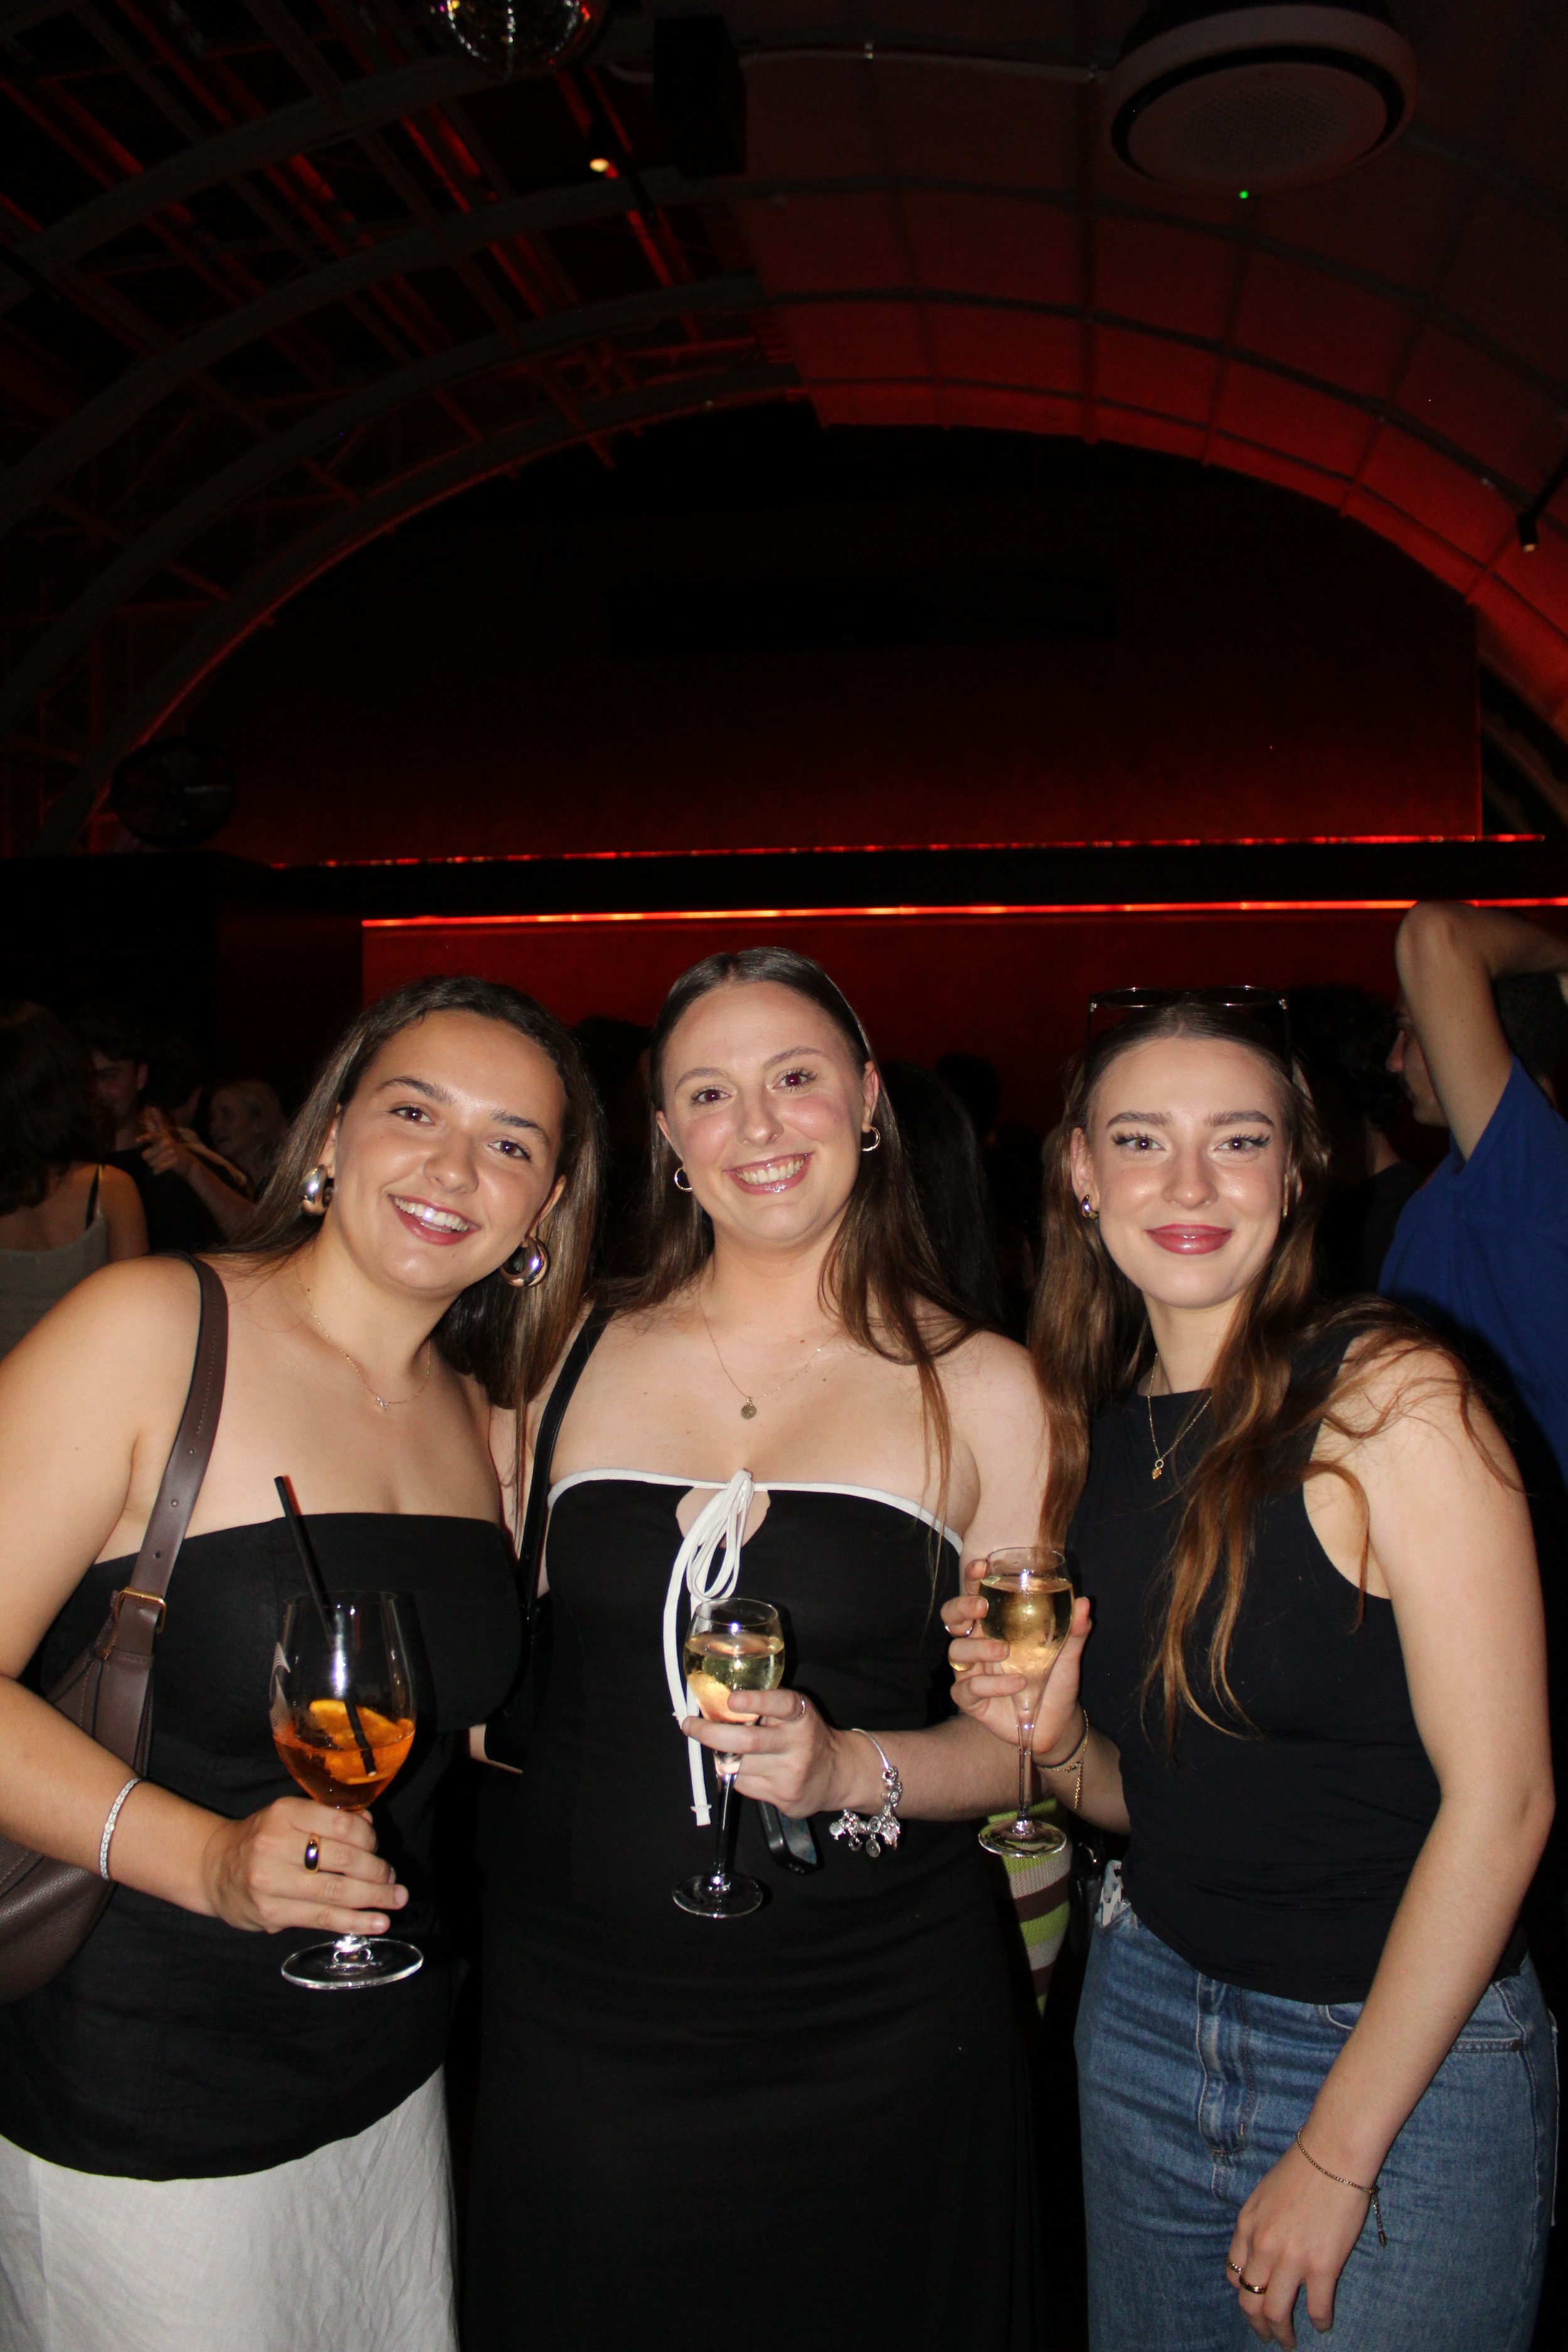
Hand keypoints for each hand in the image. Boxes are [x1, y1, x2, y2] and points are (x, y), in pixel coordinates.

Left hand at [138, 1109, 195, 1179]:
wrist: (187, 1162)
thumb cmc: (171, 1147)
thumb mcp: (164, 1134)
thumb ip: (157, 1121)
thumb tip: (153, 1107)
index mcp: (162, 1136)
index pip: (153, 1136)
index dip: (146, 1138)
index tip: (137, 1141)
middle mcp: (167, 1143)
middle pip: (146, 1155)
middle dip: (148, 1157)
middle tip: (150, 1156)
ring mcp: (172, 1152)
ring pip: (151, 1162)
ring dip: (153, 1164)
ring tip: (158, 1162)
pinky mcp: (175, 1160)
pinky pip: (159, 1168)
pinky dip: (158, 1170)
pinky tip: (157, 1171)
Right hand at [199, 1797, 407, 1935]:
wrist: (213, 1868)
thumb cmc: (261, 1839)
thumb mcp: (289, 1817)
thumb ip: (327, 1819)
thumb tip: (370, 1828)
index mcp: (285, 1813)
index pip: (341, 1824)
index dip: (369, 1838)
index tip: (379, 1848)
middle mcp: (275, 1845)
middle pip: (344, 1860)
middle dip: (377, 1872)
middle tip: (393, 1879)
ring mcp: (271, 1881)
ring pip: (336, 1892)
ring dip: (373, 1898)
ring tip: (395, 1900)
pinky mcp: (271, 1913)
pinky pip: (322, 1918)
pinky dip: (354, 1921)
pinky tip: (377, 1922)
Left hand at [680, 1689, 852, 1816]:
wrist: (837, 1774)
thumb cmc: (806, 1735)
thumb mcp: (795, 1713)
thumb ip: (766, 1706)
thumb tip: (717, 1701)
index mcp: (801, 1717)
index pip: (781, 1704)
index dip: (756, 1700)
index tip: (732, 1699)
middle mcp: (798, 1744)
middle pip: (748, 1741)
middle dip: (710, 1733)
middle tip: (689, 1725)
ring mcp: (790, 1774)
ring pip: (738, 1765)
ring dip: (722, 1755)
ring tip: (724, 1748)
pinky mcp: (783, 1798)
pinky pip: (743, 1785)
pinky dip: (735, 1774)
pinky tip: (747, 1769)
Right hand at [942, 1560, 1090, 1759]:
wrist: (1058, 1724)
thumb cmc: (1057, 1682)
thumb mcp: (1069, 1653)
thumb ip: (1075, 1629)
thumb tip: (1084, 1601)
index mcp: (996, 1627)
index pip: (976, 1596)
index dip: (972, 1580)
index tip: (981, 1567)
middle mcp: (979, 1646)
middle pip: (951, 1618)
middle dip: (961, 1607)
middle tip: (981, 1607)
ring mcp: (972, 1673)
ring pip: (957, 1652)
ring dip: (980, 1649)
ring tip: (1005, 1652)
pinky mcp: (972, 1701)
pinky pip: (967, 1689)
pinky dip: (991, 1685)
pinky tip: (1017, 1684)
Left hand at [1225, 2141, 1370, 2345]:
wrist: (1333, 2154)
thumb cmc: (1302, 2166)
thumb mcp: (1264, 2193)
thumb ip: (1258, 2223)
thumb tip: (1259, 2250)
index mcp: (1248, 2226)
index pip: (1234, 2273)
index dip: (1243, 2293)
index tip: (1253, 2301)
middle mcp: (1264, 2246)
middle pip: (1249, 2300)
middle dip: (1256, 2325)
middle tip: (1267, 2336)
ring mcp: (1292, 2259)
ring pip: (1276, 2313)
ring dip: (1282, 2333)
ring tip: (1288, 2342)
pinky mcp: (1322, 2267)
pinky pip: (1316, 2308)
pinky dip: (1319, 2322)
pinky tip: (1323, 2324)